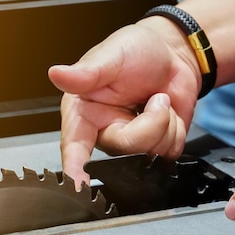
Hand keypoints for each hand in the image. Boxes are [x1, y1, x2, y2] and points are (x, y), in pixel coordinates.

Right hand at [48, 19, 199, 185]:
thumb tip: (57, 74)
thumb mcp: (111, 56)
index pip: (74, 148)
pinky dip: (177, 130)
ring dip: (166, 123)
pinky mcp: (154, 147)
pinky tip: (166, 113)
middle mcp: (104, 132)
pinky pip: (170, 152)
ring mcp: (130, 143)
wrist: (173, 54)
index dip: (75, 169)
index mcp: (83, 113)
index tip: (78, 184)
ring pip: (151, 153)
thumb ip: (86, 73)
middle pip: (125, 149)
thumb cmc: (136, 51)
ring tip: (156, 101)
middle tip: (153, 98)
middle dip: (149, 124)